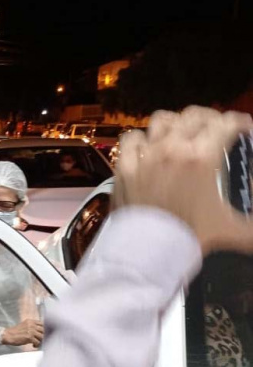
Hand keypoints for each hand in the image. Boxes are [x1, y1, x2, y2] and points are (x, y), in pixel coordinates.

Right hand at [2, 319, 43, 346]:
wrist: (8, 335)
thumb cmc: (15, 332)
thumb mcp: (25, 325)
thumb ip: (32, 326)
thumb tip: (40, 332)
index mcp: (30, 321)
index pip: (42, 324)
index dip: (44, 329)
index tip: (43, 334)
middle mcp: (31, 325)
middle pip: (44, 330)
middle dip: (43, 336)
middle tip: (40, 340)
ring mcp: (31, 331)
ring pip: (42, 336)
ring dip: (40, 341)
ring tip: (36, 343)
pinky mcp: (30, 337)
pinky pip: (38, 342)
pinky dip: (37, 345)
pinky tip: (33, 345)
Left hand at [115, 106, 252, 254]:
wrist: (149, 250)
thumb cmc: (190, 236)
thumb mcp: (233, 229)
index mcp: (203, 158)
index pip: (226, 123)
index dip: (239, 122)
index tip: (243, 128)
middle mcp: (173, 149)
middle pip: (194, 116)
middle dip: (210, 119)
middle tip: (214, 130)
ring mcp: (146, 155)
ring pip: (162, 120)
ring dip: (174, 124)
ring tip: (180, 133)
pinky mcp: (125, 166)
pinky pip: (131, 138)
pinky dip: (141, 139)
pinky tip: (147, 146)